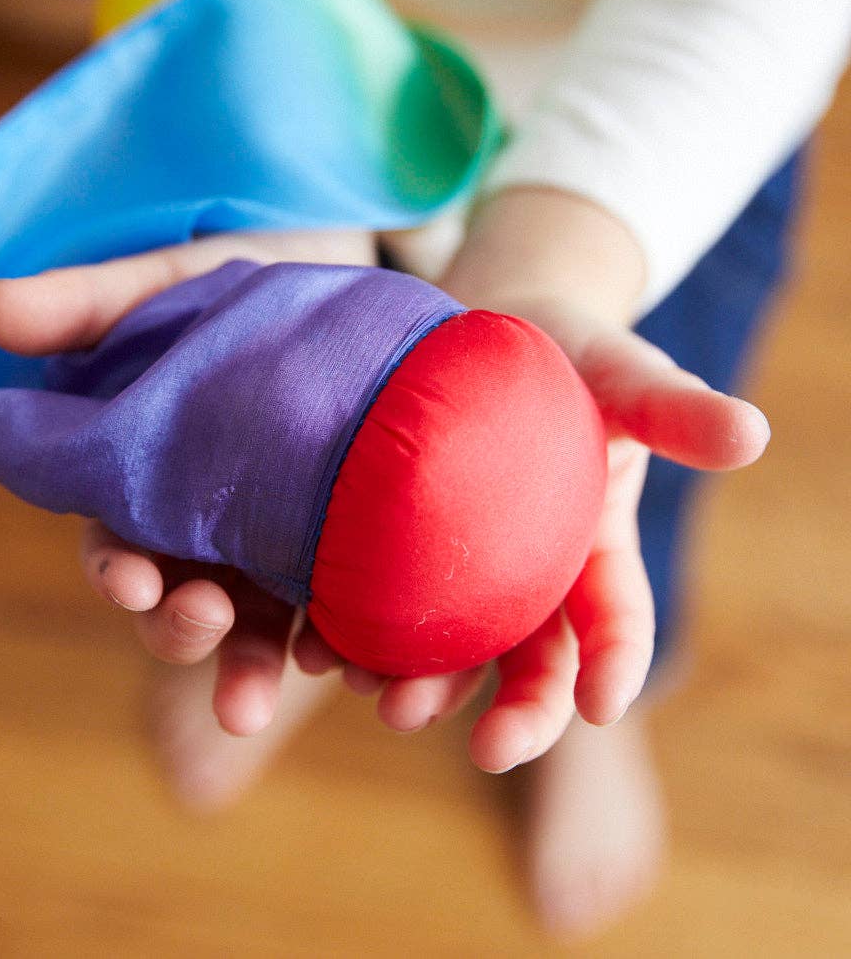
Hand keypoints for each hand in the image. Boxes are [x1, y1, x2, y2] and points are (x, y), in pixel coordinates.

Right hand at [0, 228, 375, 736]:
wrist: (350, 287)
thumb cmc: (239, 291)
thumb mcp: (163, 286)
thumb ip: (80, 306)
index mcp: (152, 485)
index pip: (119, 548)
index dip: (117, 572)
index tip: (130, 581)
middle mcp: (211, 532)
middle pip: (184, 605)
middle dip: (185, 628)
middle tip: (206, 618)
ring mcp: (280, 547)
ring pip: (260, 629)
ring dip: (256, 665)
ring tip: (285, 675)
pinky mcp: (345, 548)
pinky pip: (344, 615)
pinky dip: (348, 643)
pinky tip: (364, 656)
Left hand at [292, 189, 770, 771]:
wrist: (478, 322)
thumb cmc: (566, 346)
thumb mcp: (620, 369)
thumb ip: (674, 408)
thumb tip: (757, 433)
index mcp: (594, 545)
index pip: (615, 620)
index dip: (615, 665)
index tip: (601, 705)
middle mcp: (530, 573)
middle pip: (530, 661)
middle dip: (515, 712)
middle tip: (485, 748)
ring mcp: (460, 566)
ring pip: (448, 647)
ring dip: (423, 685)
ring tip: (386, 703)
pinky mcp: (393, 545)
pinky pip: (371, 601)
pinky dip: (346, 629)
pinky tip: (316, 646)